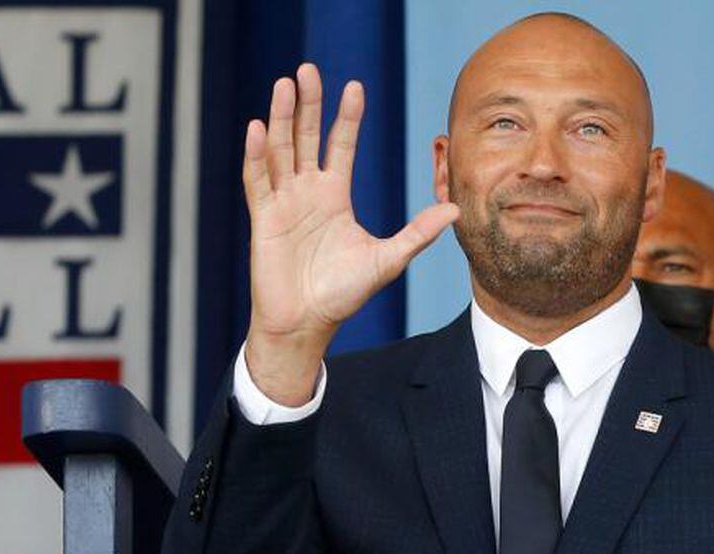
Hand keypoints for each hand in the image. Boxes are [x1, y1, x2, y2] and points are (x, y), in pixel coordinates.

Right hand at [242, 63, 458, 404]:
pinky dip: (257, 155)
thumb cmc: (342, 295)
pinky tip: (258, 128)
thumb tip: (456, 210)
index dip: (346, 116)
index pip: (340, 145)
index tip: (354, 87)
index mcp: (335, 196)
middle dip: (308, 104)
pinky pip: (258, 181)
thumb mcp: (387, 260)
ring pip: (280, 150)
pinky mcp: (263, 219)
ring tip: (283, 86)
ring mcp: (283, 203)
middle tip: (307, 70)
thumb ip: (417, 233)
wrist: (306, 323)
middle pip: (306, 137)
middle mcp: (307, 193)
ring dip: (280, 118)